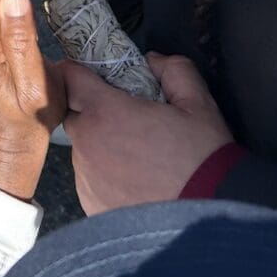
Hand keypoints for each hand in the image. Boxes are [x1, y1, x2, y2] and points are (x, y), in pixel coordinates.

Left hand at [59, 53, 231, 216]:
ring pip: (82, 149)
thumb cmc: (202, 157)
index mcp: (105, 110)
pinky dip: (104, 176)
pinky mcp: (89, 204)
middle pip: (73, 114)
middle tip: (125, 118)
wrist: (207, 216)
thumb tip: (153, 60)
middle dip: (91, 110)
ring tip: (135, 157)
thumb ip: (173, 70)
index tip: (94, 76)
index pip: (69, 77)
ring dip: (99, 145)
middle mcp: (86, 142)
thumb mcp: (198, 104)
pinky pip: (89, 180)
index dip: (79, 72)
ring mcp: (85, 177)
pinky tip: (133, 182)